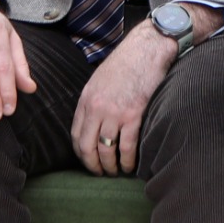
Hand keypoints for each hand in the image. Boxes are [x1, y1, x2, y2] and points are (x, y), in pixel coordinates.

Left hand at [71, 20, 173, 175]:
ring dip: (110, 166)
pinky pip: (127, 147)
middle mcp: (97, 108)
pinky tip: (131, 166)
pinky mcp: (133, 115)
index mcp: (86, 99)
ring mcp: (114, 112)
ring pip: (106, 150)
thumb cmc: (127, 62)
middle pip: (87, 147)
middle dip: (93, 165)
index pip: (76, 135)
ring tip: (116, 172)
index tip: (88, 161)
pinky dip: (128, 161)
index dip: (81, 153)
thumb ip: (95, 101)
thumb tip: (94, 122)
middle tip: (100, 173)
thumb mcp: (101, 79)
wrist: (147, 48)